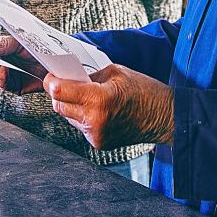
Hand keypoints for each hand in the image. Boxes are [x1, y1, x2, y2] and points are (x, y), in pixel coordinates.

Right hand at [0, 36, 47, 93]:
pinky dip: (2, 79)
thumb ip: (0, 45)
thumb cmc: (39, 48)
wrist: (58, 63)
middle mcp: (4, 63)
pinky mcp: (16, 87)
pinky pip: (4, 85)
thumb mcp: (18, 42)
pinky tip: (5, 72)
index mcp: (2, 50)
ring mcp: (10, 75)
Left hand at [44, 64, 173, 150]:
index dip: (52, 82)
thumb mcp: (115, 72)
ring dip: (72, 106)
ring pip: (68, 117)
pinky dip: (83, 117)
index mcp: (98, 100)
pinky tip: (97, 110)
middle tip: (68, 83)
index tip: (51, 77)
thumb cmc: (145, 92)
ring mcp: (96, 135)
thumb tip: (71, 77)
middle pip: (59, 106)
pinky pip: (80, 126)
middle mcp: (94, 121)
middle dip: (60, 94)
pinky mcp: (99, 144)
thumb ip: (89, 76)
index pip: (60, 92)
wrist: (165, 117)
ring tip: (88, 97)